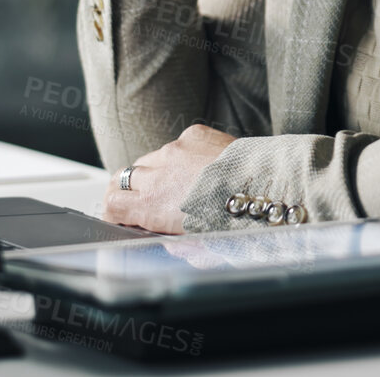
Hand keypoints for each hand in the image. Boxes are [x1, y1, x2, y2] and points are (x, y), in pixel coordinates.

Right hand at [101, 124, 237, 233]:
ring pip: (150, 159)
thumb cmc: (236, 222)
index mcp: (152, 206)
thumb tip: (161, 236)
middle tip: (139, 200)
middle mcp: (158, 174)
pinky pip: (177, 144)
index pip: (111, 203)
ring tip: (179, 184)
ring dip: (157, 172)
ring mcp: (174, 150)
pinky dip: (183, 155)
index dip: (113, 211)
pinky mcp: (193, 134)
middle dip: (127, 191)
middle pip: (123, 178)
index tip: (120, 216)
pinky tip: (202, 166)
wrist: (268, 188)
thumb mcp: (195, 245)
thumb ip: (169, 238)